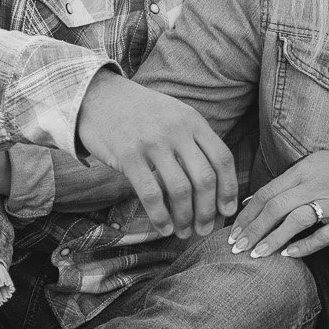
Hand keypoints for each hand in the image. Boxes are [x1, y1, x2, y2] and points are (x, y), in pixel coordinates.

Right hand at [73, 72, 236, 239]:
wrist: (99, 96)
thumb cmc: (139, 113)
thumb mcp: (174, 115)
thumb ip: (193, 141)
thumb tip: (213, 182)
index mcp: (193, 121)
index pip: (222, 158)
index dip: (229, 189)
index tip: (228, 211)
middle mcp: (176, 130)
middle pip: (204, 178)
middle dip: (208, 210)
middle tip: (205, 229)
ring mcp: (152, 142)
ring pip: (180, 189)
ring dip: (185, 218)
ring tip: (184, 232)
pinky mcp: (128, 154)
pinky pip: (151, 193)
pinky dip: (160, 216)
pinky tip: (164, 228)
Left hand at [228, 148, 328, 258]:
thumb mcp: (315, 164)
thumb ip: (286, 182)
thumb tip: (252, 201)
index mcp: (305, 169)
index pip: (267, 192)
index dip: (247, 214)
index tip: (233, 231)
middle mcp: (316, 184)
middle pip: (275, 207)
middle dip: (252, 229)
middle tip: (236, 247)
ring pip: (295, 221)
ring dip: (272, 239)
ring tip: (256, 254)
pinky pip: (323, 236)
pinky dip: (304, 246)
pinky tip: (288, 255)